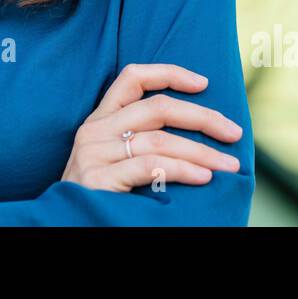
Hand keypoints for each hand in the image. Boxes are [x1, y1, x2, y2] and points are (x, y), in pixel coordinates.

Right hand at [60, 63, 241, 191]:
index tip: (204, 83)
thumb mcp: (112, 157)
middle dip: (202, 117)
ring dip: (201, 152)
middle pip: (157, 107)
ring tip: (228, 165)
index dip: (170, 73)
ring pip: (159, 139)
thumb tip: (198, 130)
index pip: (132, 78)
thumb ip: (140, 138)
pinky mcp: (99, 180)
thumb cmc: (98, 193)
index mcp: (99, 119)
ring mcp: (94, 154)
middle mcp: (94, 130)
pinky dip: (182, 169)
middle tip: (233, 132)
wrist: (64, 225)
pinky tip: (203, 177)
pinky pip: (150, 167)